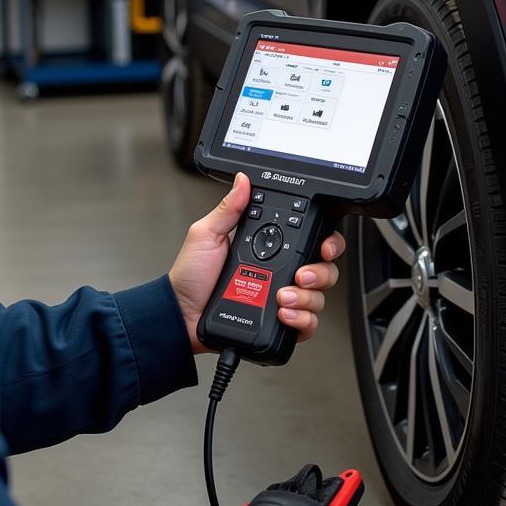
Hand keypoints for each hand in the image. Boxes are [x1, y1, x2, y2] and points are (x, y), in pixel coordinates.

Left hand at [168, 172, 344, 353]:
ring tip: (281, 296)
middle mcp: (278, 273)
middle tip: (301, 275)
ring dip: (306, 297)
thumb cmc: (190, 276)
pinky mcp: (279, 324)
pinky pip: (306, 324)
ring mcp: (280, 299)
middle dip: (320, 272)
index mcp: (265, 248)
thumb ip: (228, 208)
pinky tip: (284, 313)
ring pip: (317, 298)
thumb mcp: (206, 235)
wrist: (180, 314)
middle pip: (323, 270)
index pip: (307, 240)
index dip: (325, 242)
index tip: (323, 245)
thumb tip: (243, 181)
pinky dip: (301, 319)